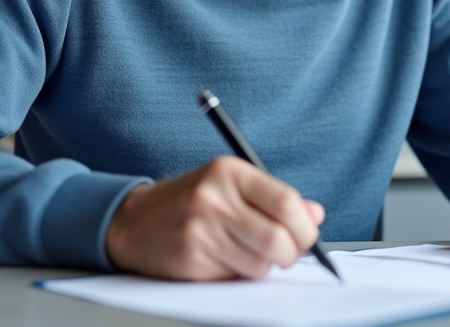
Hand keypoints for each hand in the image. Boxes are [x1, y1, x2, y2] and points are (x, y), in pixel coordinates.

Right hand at [104, 155, 324, 279]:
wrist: (134, 220)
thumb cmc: (191, 201)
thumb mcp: (232, 186)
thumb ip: (275, 199)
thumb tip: (315, 214)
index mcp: (230, 171)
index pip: (286, 202)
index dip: (305, 227)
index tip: (307, 236)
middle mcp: (214, 197)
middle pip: (277, 238)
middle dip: (290, 254)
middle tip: (285, 254)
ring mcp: (200, 229)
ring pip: (259, 264)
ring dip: (262, 266)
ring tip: (246, 252)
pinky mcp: (190, 258)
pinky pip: (234, 277)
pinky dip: (238, 274)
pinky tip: (223, 259)